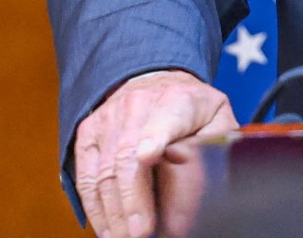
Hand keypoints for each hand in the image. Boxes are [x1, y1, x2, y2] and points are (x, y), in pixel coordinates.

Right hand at [73, 69, 236, 237]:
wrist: (156, 81)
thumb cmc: (191, 108)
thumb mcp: (217, 120)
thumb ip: (214, 149)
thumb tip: (198, 188)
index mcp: (178, 100)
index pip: (165, 118)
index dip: (154, 137)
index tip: (148, 157)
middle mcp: (138, 104)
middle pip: (128, 155)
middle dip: (132, 200)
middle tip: (140, 232)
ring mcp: (110, 117)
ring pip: (104, 170)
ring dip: (112, 210)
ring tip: (123, 236)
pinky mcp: (89, 131)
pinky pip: (85, 173)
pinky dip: (93, 205)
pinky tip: (105, 226)